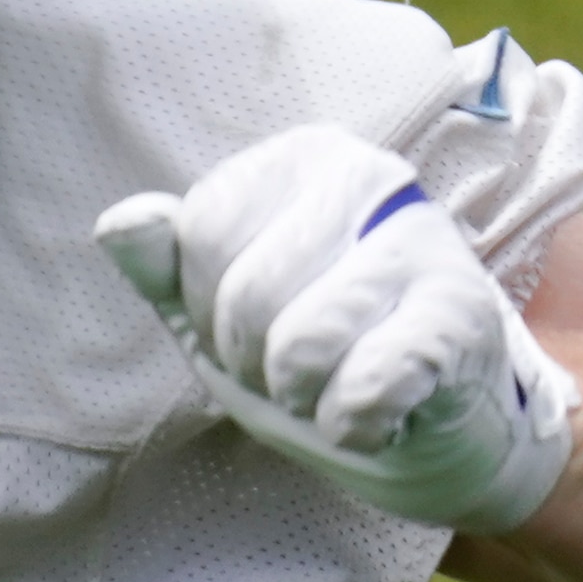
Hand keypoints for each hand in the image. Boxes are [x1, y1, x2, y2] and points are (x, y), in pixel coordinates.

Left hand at [96, 125, 582, 531]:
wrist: (439, 418)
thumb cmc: (322, 349)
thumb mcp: (221, 307)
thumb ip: (165, 262)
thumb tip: (118, 224)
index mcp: (303, 157)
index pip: (201, 230)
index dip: (208, 305)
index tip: (254, 323)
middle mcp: (369, 174)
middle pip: (244, 294)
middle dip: (254, 359)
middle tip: (298, 367)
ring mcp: (425, 240)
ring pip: (301, 344)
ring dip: (302, 396)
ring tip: (335, 386)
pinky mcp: (463, 314)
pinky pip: (365, 386)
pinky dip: (354, 424)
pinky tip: (381, 414)